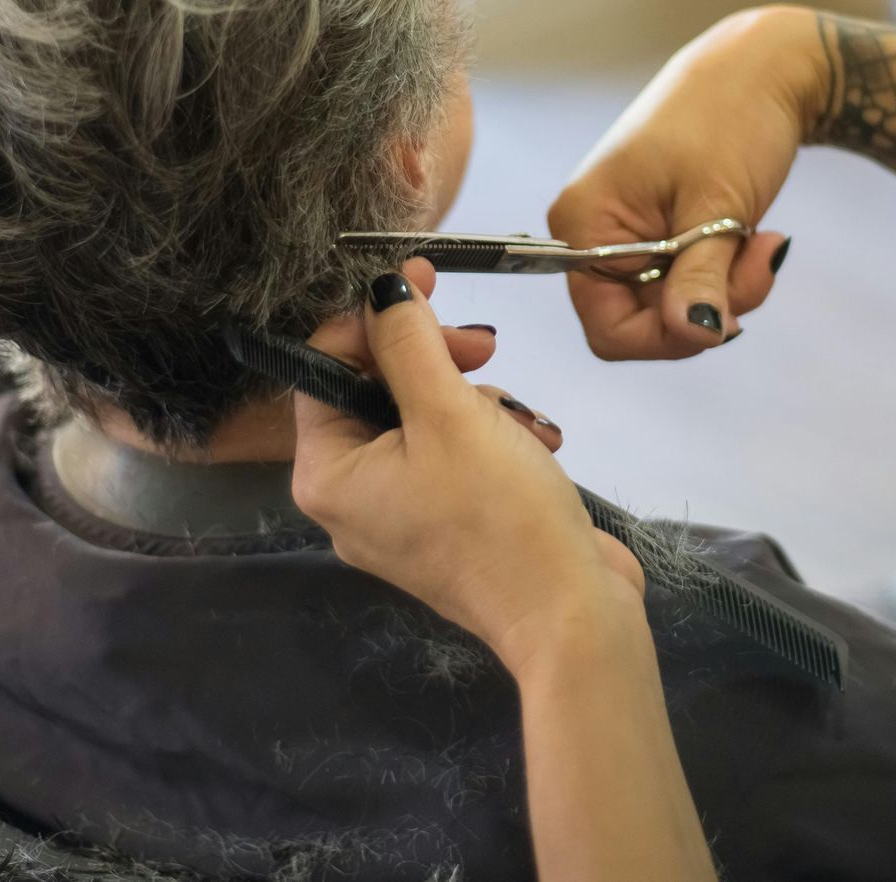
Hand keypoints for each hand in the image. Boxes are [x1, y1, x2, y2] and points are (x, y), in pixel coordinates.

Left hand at [290, 260, 646, 673]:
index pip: (324, 367)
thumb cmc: (499, 514)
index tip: (426, 279)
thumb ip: (409, 341)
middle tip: (487, 347)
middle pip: (377, 391)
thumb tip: (380, 287)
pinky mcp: (449, 525)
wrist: (570, 616)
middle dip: (437, 363)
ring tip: (521, 425)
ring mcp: (401, 517)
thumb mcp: (451, 411)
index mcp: (326, 475)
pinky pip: (455, 456)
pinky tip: (535, 447)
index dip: (373, 317)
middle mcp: (351, 499)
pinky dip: (494, 440)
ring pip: (425, 418)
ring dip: (478, 404)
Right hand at [549, 6, 825, 359]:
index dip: (670, 336)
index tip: (728, 313)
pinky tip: (755, 237)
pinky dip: (725, 272)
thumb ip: (701, 277)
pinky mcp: (656, 233)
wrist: (764, 68)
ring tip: (764, 240)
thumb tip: (695, 335)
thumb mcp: (718, 205)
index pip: (609, 329)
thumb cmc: (731, 117)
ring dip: (728, 289)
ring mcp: (623, 235)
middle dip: (709, 307)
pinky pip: (686, 283)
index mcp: (582, 223)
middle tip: (760, 259)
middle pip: (644, 323)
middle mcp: (590, 235)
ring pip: (674, 308)